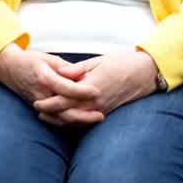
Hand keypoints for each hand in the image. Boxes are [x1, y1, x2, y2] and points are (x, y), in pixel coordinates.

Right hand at [0, 44, 101, 121]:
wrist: (9, 69)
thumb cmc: (30, 61)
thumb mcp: (48, 59)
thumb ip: (67, 68)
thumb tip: (85, 73)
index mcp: (44, 78)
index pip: (67, 88)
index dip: (83, 91)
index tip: (98, 92)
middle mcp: (41, 94)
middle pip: (64, 110)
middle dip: (84, 116)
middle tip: (101, 115)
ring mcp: (38, 103)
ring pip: (61, 118)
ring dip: (79, 121)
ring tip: (95, 119)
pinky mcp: (38, 109)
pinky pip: (55, 119)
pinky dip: (69, 122)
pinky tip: (82, 121)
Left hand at [33, 51, 158, 124]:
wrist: (146, 73)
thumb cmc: (122, 63)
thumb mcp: (98, 61)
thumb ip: (77, 69)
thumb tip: (59, 72)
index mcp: (92, 86)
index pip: (66, 97)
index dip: (50, 101)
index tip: (37, 100)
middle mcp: (97, 101)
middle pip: (69, 111)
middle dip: (51, 112)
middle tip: (36, 107)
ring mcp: (103, 108)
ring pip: (77, 118)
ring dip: (60, 119)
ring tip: (45, 116)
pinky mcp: (107, 111)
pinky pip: (87, 120)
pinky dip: (73, 120)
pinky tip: (65, 118)